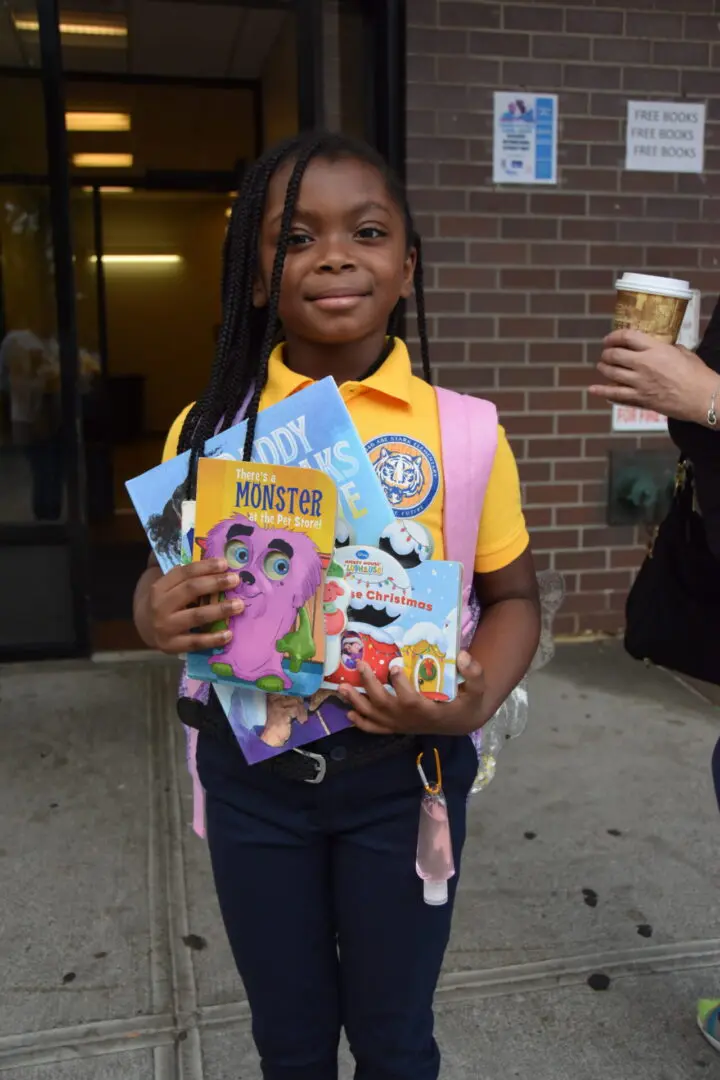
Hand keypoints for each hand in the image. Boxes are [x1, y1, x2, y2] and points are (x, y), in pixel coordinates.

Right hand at [148, 559, 243, 654]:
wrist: (144, 629)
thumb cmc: (166, 603)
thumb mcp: (168, 587)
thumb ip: (186, 577)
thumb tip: (217, 564)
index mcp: (159, 587)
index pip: (184, 573)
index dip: (205, 566)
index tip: (225, 563)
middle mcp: (160, 606)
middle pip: (191, 590)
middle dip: (215, 583)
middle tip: (235, 580)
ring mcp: (165, 627)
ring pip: (196, 616)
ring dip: (220, 610)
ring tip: (239, 605)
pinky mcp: (171, 646)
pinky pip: (196, 642)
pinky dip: (213, 639)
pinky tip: (229, 634)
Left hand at [338, 652, 486, 736]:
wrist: (461, 723)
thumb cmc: (467, 702)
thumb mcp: (478, 689)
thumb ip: (474, 673)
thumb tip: (463, 656)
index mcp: (429, 710)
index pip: (411, 699)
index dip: (401, 684)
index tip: (394, 665)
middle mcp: (410, 719)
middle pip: (385, 704)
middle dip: (370, 686)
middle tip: (360, 665)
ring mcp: (401, 724)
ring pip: (375, 716)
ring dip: (357, 702)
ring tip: (341, 687)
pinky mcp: (397, 727)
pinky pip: (376, 728)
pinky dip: (361, 723)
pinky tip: (348, 712)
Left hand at [590, 329, 717, 424]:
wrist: (702, 397)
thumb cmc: (697, 374)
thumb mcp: (683, 352)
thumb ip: (668, 348)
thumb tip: (661, 347)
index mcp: (655, 349)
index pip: (628, 337)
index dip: (614, 336)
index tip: (609, 338)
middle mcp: (643, 364)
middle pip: (615, 355)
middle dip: (607, 353)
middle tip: (606, 353)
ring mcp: (640, 382)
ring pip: (612, 373)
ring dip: (604, 368)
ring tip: (601, 366)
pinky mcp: (640, 399)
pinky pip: (616, 395)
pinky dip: (602, 391)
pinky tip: (594, 389)